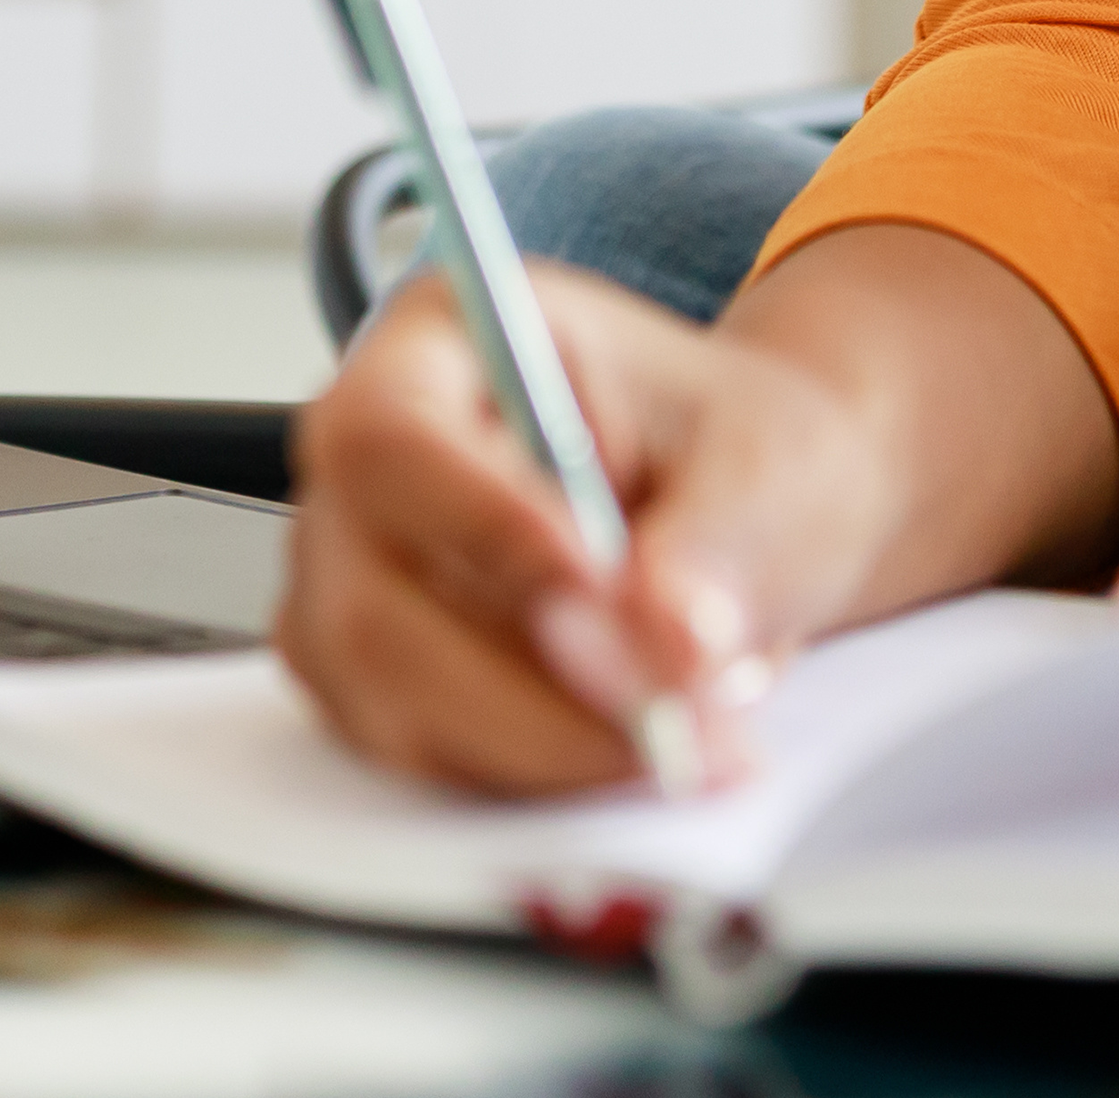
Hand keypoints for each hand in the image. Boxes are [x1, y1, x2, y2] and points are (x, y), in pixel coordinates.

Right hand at [278, 263, 911, 795]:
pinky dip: (533, 777)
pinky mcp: (373, 679)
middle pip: (371, 604)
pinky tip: (628, 745)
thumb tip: (664, 641)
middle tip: (678, 717)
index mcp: (442, 341)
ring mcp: (352, 577)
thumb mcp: (766, 460)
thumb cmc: (736, 449)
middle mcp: (368, 461)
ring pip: (390, 703)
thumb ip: (716, 544)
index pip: (394, 439)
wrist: (747, 512)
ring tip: (688, 736)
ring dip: (546, 747)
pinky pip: (419, 758)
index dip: (484, 529)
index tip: (604, 589)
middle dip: (536, 690)